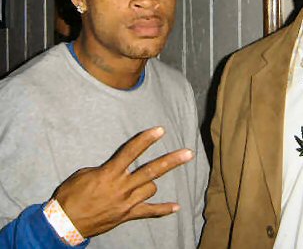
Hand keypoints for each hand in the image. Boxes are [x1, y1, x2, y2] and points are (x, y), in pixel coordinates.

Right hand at [52, 127, 193, 237]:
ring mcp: (126, 202)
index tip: (161, 130)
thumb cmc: (71, 195)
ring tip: (142, 182)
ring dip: (150, 183)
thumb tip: (117, 166)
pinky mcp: (127, 215)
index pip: (132, 151)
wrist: (64, 223)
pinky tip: (177, 207)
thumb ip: (106, 168)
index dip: (147, 139)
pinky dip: (163, 210)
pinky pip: (149, 212)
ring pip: (151, 188)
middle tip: (188, 153)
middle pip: (151, 170)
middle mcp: (122, 186)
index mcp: (110, 173)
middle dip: (171, 161)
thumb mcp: (84, 174)